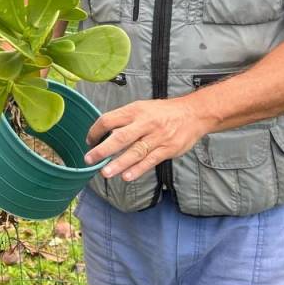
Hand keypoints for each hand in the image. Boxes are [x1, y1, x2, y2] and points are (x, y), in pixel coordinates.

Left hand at [83, 98, 207, 181]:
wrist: (193, 114)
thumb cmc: (164, 112)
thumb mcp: (142, 108)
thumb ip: (125, 119)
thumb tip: (104, 132)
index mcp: (135, 111)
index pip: (109, 120)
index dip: (96, 131)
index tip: (90, 141)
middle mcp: (145, 123)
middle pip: (120, 137)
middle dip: (102, 150)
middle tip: (89, 159)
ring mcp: (157, 137)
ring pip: (135, 151)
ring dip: (119, 163)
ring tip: (105, 172)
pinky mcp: (167, 149)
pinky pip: (150, 160)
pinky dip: (138, 169)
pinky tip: (126, 176)